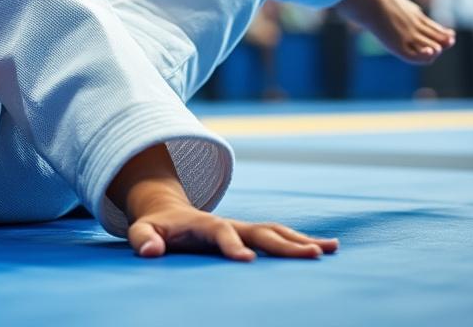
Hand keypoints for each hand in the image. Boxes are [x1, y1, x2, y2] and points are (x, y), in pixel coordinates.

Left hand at [127, 202, 337, 261]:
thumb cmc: (155, 226)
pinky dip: (302, 241)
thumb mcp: (142, 229)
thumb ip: (143, 238)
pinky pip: (279, 237)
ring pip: (275, 232)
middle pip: (260, 231)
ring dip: (301, 240)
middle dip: (284, 243)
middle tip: (311, 256)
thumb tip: (150, 250)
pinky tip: (328, 248)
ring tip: (330, 249)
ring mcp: (242, 228)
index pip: (220, 231)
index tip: (247, 261)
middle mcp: (229, 223)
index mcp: (203, 224)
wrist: (167, 210)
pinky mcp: (250, 235)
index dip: (232, 244)